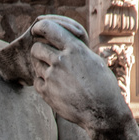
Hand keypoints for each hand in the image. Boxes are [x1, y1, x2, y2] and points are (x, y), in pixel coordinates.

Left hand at [30, 16, 129, 131]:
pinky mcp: (46, 93)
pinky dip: (43, 82)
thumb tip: (64, 40)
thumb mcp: (93, 60)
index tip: (37, 30)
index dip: (40, 28)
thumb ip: (76, 49)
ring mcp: (51, 77)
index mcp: (75, 49)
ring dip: (41, 66)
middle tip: (46, 55)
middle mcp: (61, 61)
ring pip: (35, 65)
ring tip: (56, 73)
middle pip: (36, 48)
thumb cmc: (102, 85)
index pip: (49, 28)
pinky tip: (55, 86)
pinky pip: (36, 81)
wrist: (102, 112)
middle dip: (39, 50)